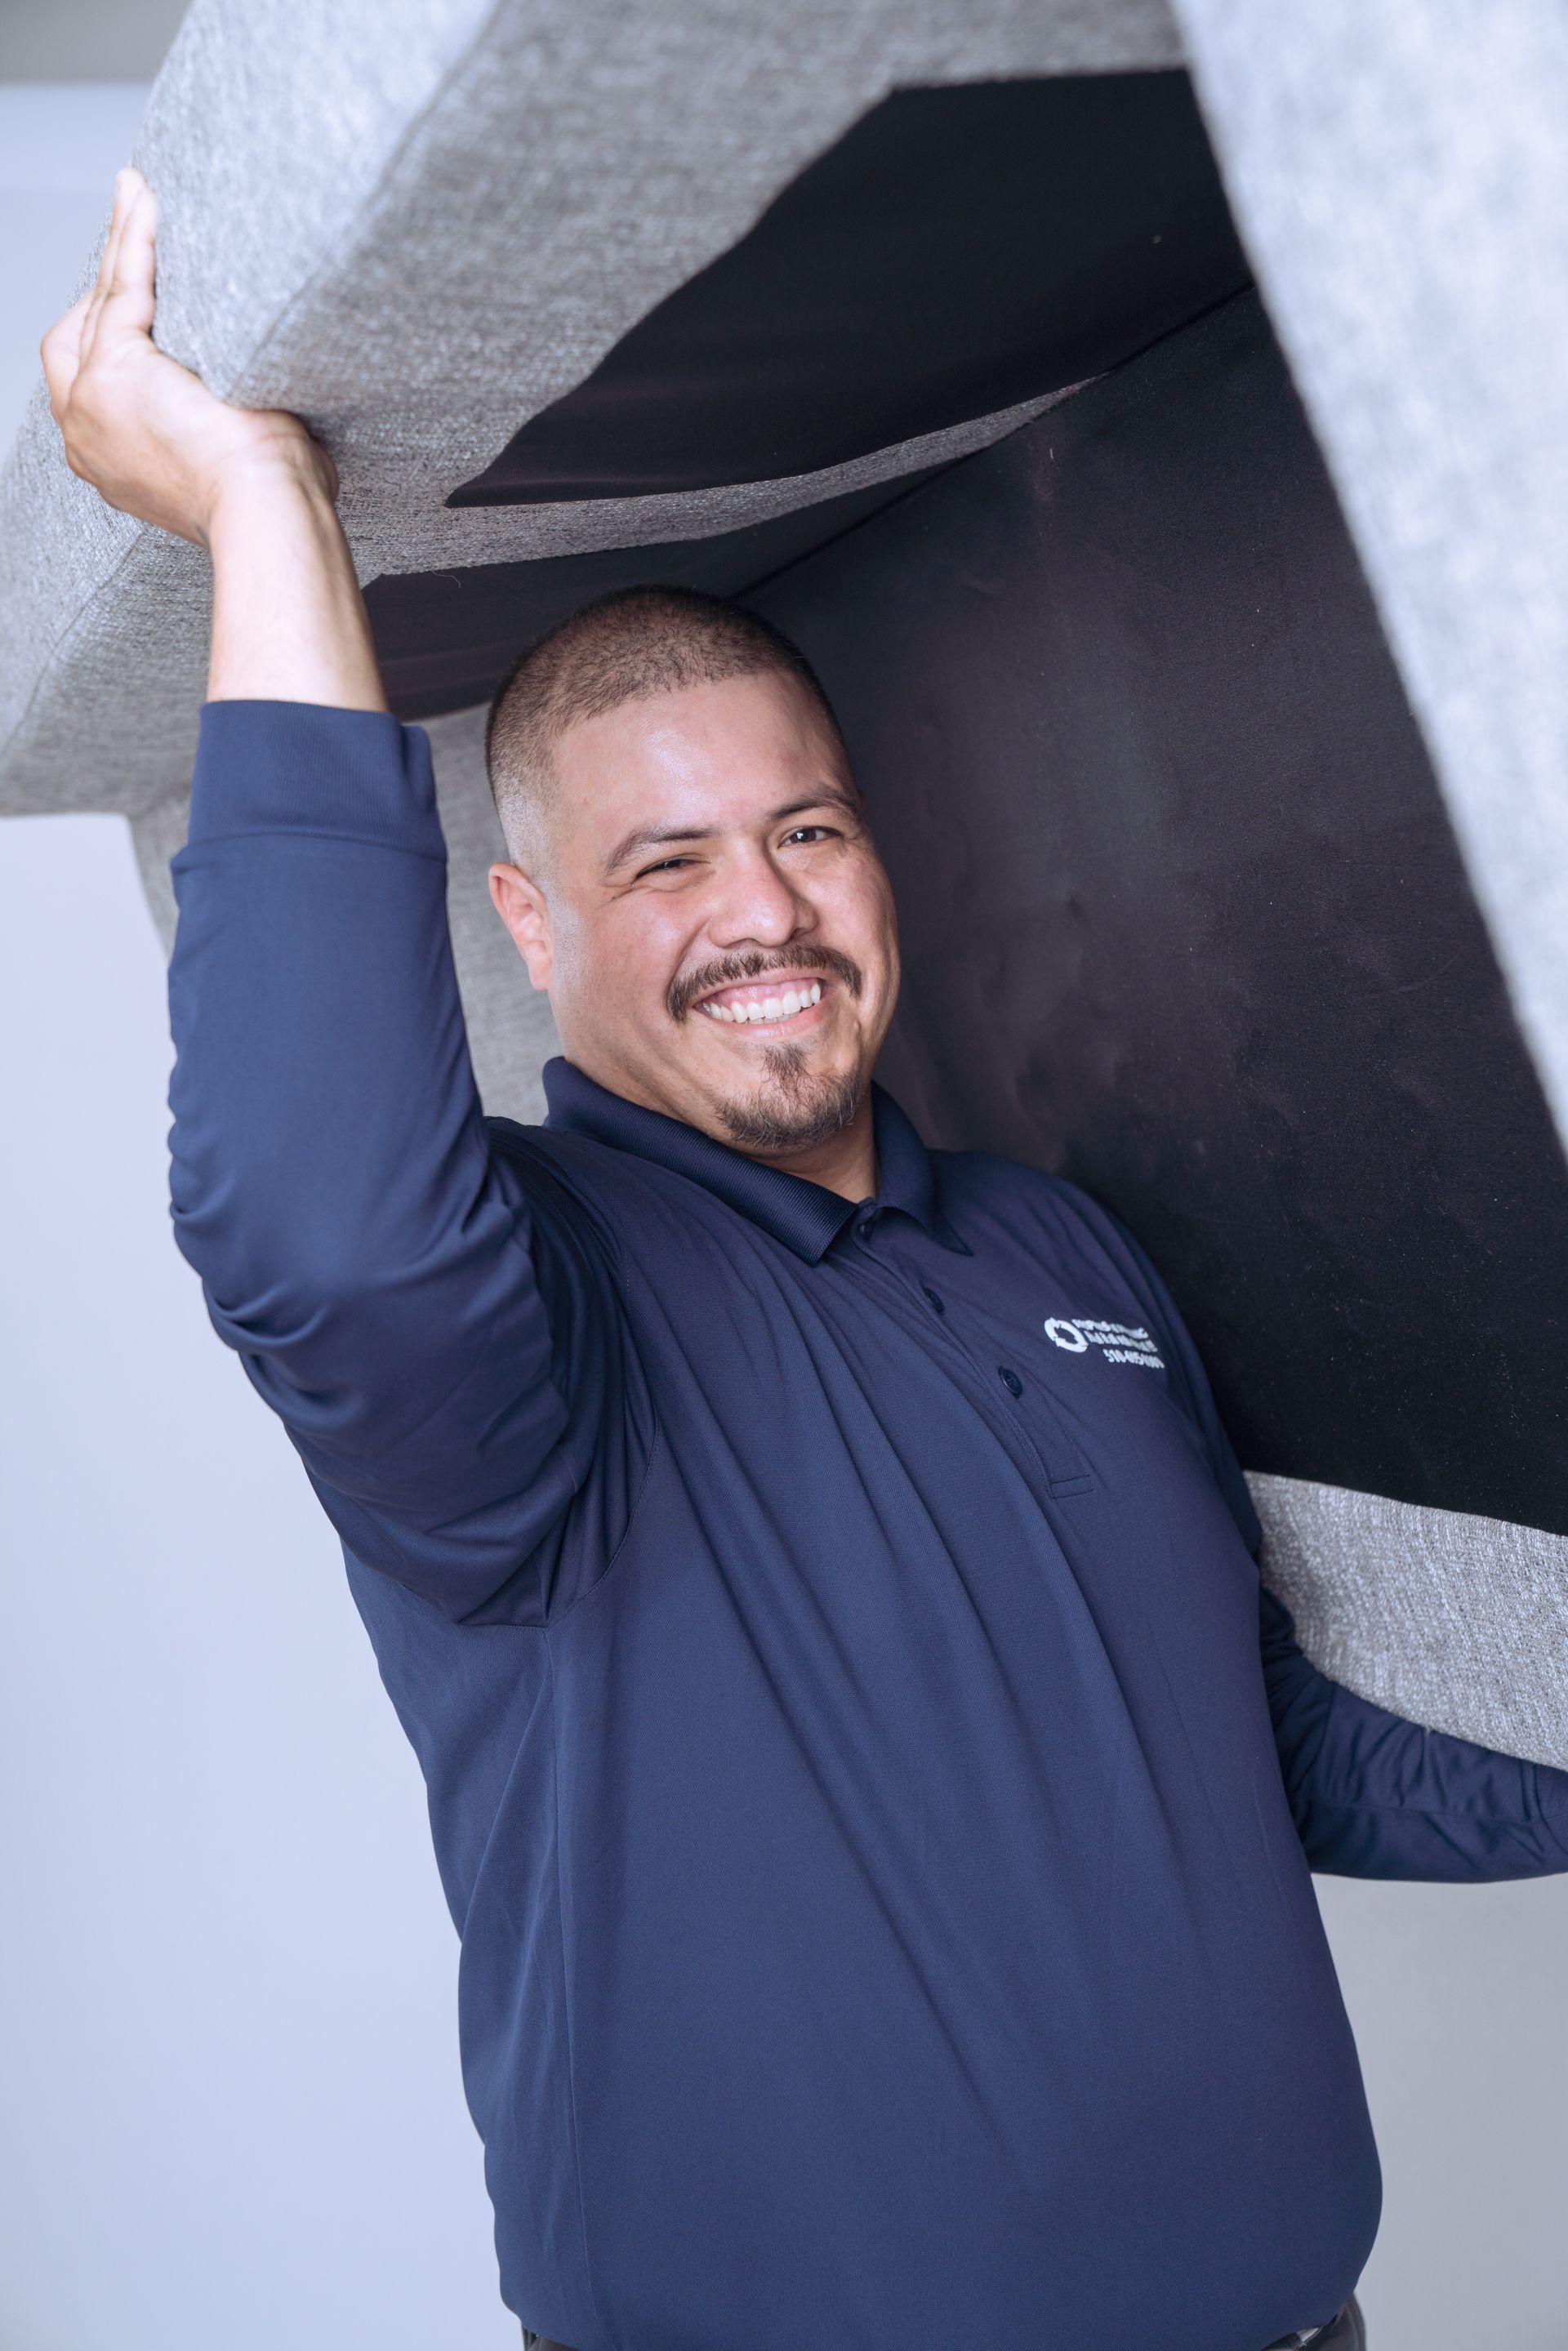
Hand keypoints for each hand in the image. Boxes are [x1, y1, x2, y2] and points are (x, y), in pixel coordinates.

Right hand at [42, 168, 332, 545]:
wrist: (269, 512)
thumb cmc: (271, 499)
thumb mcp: (232, 456)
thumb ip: (214, 421)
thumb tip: (252, 393)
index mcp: (109, 457)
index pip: (93, 367)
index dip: (114, 315)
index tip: (142, 275)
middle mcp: (85, 434)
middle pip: (84, 326)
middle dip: (109, 268)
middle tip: (133, 213)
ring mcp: (91, 402)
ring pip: (104, 300)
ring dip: (121, 241)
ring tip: (139, 192)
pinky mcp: (115, 370)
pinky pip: (124, 287)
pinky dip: (135, 239)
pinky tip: (146, 201)